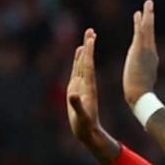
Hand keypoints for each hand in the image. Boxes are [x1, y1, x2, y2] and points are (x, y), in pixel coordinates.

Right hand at [67, 28, 119, 164]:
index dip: (88, 52)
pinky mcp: (77, 90)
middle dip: (88, 46)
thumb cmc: (85, 127)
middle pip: (86, 62)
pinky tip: (79, 56)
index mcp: (88, 88)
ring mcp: (81, 86)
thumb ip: (77, 105)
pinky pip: (77, 73)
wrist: (89, 133)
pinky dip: (77, 62)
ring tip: (86, 39)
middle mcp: (85, 84)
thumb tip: (73, 94)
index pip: (88, 66)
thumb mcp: (81, 117)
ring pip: (82, 65)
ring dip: (84, 52)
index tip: (91, 38)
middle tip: (90, 30)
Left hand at [123, 0, 158, 106]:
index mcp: (149, 59)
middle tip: (149, 4)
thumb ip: (142, 76)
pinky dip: (140, 23)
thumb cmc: (139, 94)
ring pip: (147, 30)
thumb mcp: (141, 82)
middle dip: (150, 17)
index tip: (144, 18)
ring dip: (147, 15)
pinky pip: (140, 34)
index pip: (147, 41)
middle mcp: (150, 52)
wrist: (140, 96)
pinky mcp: (139, 52)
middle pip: (150, 31)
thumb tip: (143, 78)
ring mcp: (146, 51)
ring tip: (147, 3)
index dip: (146, 29)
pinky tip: (138, 14)